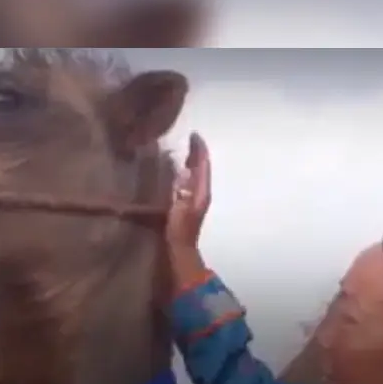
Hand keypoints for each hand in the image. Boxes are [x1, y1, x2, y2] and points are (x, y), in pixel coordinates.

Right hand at [166, 132, 210, 248]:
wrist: (181, 248)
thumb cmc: (179, 230)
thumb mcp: (180, 209)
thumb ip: (183, 191)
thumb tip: (185, 172)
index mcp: (201, 191)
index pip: (203, 165)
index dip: (200, 149)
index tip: (194, 135)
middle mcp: (202, 192)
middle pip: (202, 167)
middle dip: (197, 152)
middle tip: (188, 139)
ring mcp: (197, 198)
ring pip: (198, 173)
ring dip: (193, 161)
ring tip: (184, 150)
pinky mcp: (190, 203)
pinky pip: (191, 181)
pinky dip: (188, 171)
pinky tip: (179, 171)